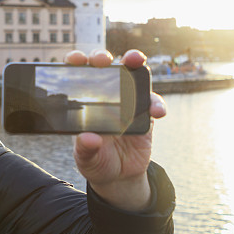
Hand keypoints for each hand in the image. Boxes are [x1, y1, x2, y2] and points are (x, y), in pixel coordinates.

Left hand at [64, 49, 166, 211]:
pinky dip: (157, 104)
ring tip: (138, 63)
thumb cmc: (97, 161)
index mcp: (86, 103)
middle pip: (105, 68)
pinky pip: (153, 102)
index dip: (77, 62)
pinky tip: (157, 112)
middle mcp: (106, 97)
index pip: (79, 76)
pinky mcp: (145, 113)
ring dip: (135, 64)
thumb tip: (88, 138)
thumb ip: (85, 149)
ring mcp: (128, 102)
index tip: (76, 59)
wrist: (120, 176)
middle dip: (103, 57)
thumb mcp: (86, 159)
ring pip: (132, 75)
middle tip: (104, 60)